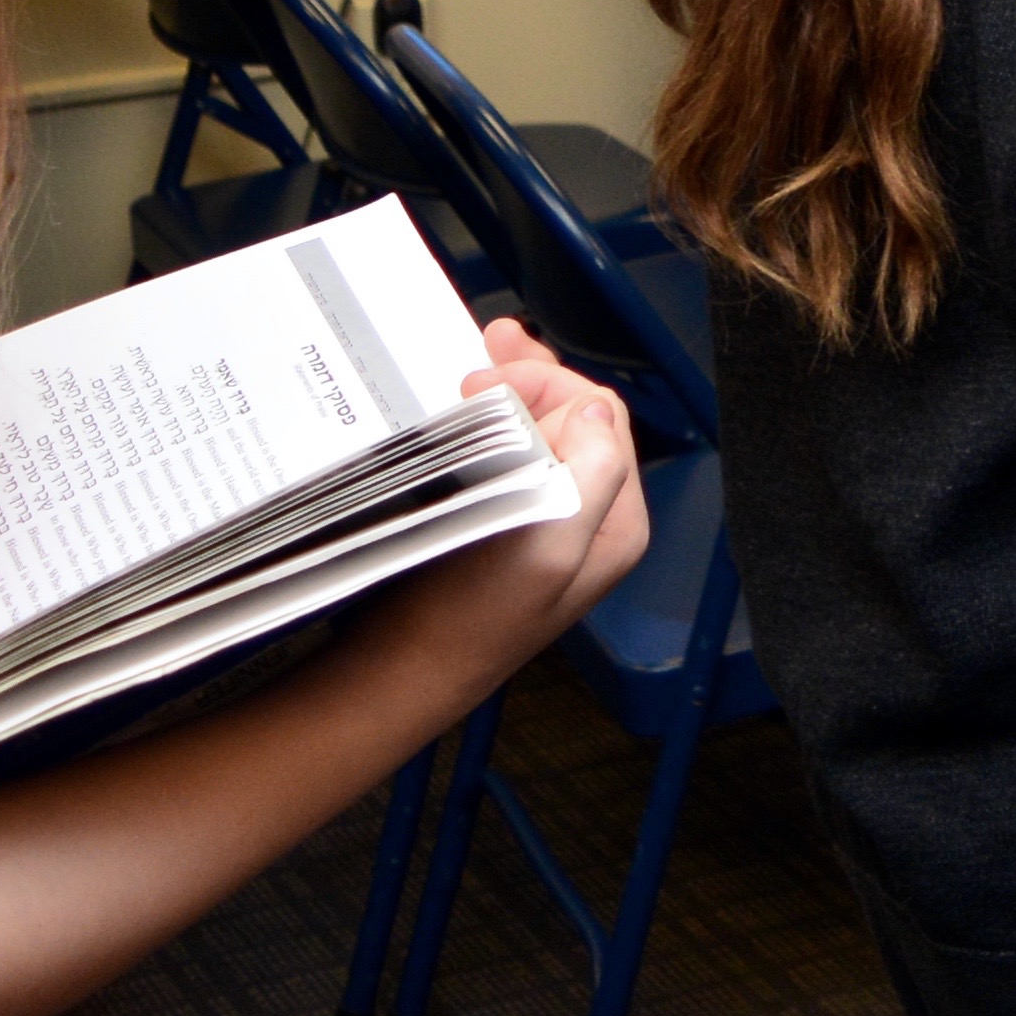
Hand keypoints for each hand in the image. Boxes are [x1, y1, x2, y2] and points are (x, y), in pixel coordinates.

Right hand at [379, 321, 645, 673]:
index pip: (600, 418)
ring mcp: (543, 523)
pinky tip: (460, 407)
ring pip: (538, 433)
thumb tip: (597, 407)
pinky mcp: (499, 528)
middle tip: (487, 339)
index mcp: (615, 521)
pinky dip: (486, 426)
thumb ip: (591, 474)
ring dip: (511, 393)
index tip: (487, 377)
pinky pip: (506, 458)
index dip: (549, 385)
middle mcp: (588, 519)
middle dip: (532, 377)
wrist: (400, 676)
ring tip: (475, 357)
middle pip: (572, 419)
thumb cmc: (470, 619)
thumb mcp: (547, 550)